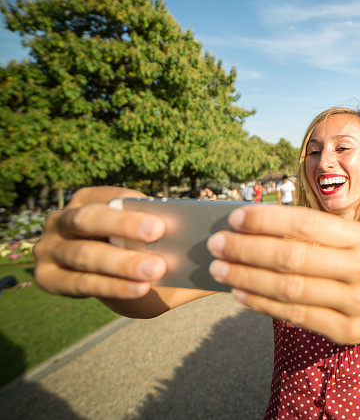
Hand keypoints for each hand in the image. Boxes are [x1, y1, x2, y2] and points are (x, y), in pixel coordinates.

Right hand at [34, 186, 167, 298]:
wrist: (125, 285)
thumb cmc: (140, 253)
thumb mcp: (147, 241)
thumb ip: (159, 233)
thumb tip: (187, 229)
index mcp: (85, 199)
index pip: (108, 196)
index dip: (131, 205)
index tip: (159, 217)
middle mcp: (60, 220)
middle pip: (89, 219)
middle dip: (123, 225)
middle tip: (158, 232)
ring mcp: (49, 248)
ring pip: (86, 254)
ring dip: (123, 263)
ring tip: (156, 269)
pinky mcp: (47, 278)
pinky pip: (81, 282)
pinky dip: (113, 286)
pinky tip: (140, 288)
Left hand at [207, 205, 359, 344]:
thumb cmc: (357, 262)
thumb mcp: (347, 240)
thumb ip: (309, 233)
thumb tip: (248, 227)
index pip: (306, 224)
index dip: (267, 219)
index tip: (234, 217)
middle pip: (293, 257)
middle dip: (247, 249)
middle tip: (216, 244)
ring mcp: (357, 302)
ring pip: (290, 288)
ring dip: (247, 278)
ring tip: (218, 270)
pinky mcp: (346, 330)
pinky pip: (295, 316)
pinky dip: (261, 304)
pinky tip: (239, 294)